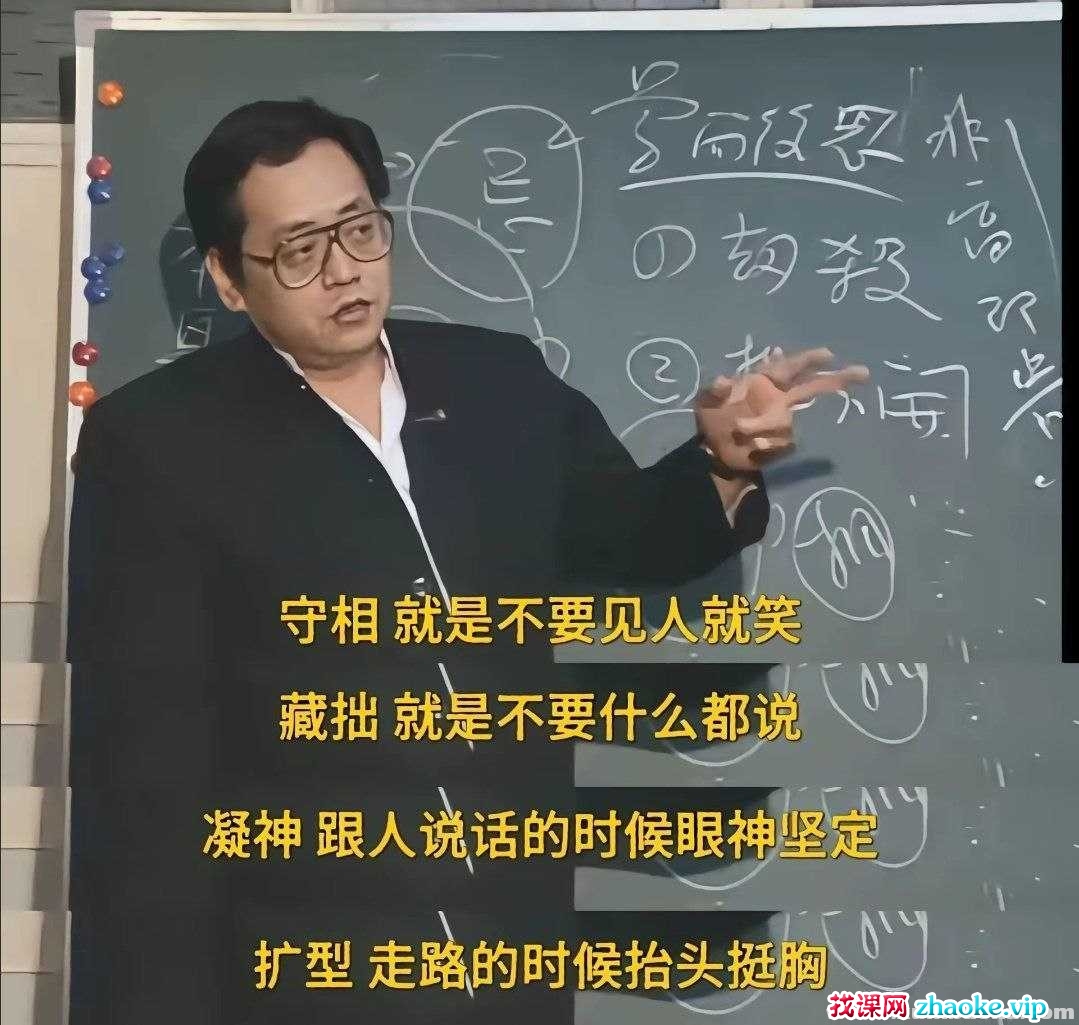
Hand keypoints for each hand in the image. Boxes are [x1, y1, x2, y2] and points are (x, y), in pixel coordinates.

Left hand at [695, 347, 869, 473]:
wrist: (713, 455)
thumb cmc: (711, 422)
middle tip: (864, 372)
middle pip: (811, 387)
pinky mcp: (782, 443)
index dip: (808, 360)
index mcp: (762, 382)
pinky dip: (767, 445)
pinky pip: (785, 443)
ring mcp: (782, 421)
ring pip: (787, 422)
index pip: (790, 367)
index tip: (829, 354)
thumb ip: (714, 391)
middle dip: (836, 379)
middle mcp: (778, 399)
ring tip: (740, 431)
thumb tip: (724, 381)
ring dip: (764, 427)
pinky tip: (752, 447)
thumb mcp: (705, 403)